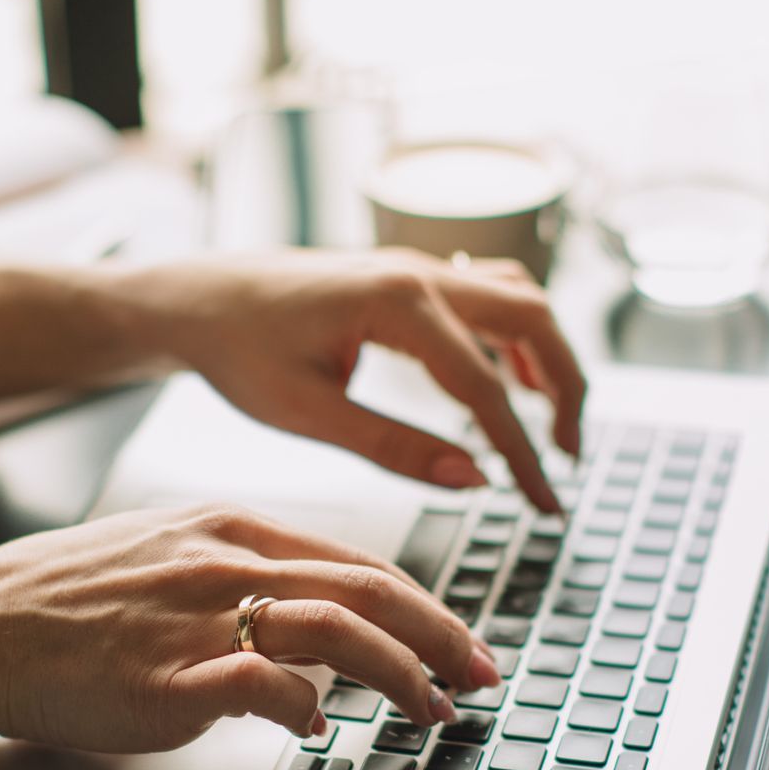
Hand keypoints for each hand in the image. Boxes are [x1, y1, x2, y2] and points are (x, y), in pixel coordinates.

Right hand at [0, 503, 502, 752]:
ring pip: (336, 630)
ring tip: (431, 710)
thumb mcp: (161, 553)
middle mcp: (224, 562)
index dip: (423, 604)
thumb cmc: (60, 602)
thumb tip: (301, 617)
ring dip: (400, 674)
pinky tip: (318, 729)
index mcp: (228, 527)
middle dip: (441, 636)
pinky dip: (305, 708)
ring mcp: (198, 617)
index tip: (458, 639)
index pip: (357, 561)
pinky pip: (263, 686)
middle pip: (367, 591)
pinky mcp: (168, 677)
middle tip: (482, 674)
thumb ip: (236, 574)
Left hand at [130, 249, 586, 513]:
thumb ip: (395, 447)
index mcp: (396, 303)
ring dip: (549, 358)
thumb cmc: (239, 352)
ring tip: (554, 427)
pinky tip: (512, 386)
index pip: (485, 387)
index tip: (541, 502)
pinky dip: (517, 339)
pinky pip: (491, 295)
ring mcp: (419, 267)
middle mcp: (419, 272)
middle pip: (533, 318)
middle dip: (567, 390)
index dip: (523, 451)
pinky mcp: (411, 278)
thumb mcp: (308, 415)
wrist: (199, 300)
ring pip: (520, 299)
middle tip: (569, 459)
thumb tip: (474, 481)